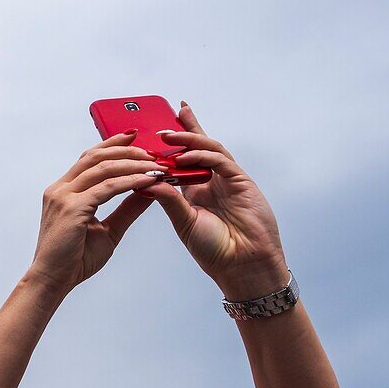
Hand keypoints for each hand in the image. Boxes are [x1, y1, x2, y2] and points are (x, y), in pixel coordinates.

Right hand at [27, 131, 158, 292]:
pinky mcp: (72, 208)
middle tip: (151, 151)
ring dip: (132, 163)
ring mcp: (63, 196)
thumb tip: (148, 191)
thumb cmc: (74, 259)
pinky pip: (106, 188)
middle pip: (95, 156)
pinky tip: (146, 181)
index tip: (133, 137)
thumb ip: (126, 209)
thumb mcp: (107, 230)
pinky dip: (129, 182)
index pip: (88, 158)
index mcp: (63, 191)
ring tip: (154, 165)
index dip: (112, 144)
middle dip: (126, 149)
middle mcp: (60, 189)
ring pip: (102, 167)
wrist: (53, 280)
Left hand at [142, 103, 288, 299]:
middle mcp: (211, 182)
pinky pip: (221, 161)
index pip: (180, 161)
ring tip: (167, 136)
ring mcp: (227, 180)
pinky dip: (203, 156)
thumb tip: (147, 180)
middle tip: (163, 121)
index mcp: (194, 191)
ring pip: (209, 149)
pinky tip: (185, 156)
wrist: (241, 266)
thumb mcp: (184, 222)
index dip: (171, 145)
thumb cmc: (214, 249)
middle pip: (198, 147)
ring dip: (189, 140)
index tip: (153, 131)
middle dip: (184, 130)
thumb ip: (169, 199)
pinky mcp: (240, 181)